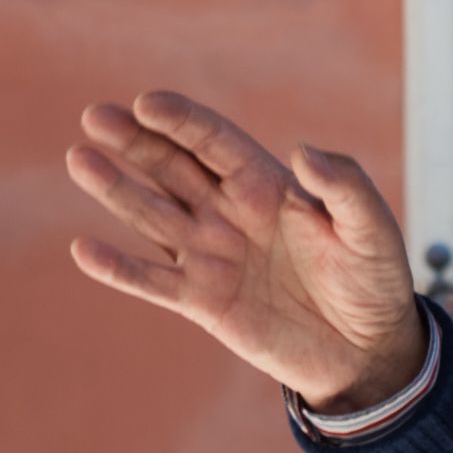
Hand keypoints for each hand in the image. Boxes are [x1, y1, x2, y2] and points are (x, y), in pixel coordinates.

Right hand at [66, 91, 428, 410]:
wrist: (368, 350)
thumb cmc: (374, 280)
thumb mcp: (372, 229)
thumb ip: (345, 187)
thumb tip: (301, 151)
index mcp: (269, 186)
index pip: (216, 143)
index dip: (183, 121)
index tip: (147, 102)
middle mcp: (231, 214)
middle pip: (173, 168)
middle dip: (135, 141)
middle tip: (95, 115)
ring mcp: (212, 256)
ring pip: (152, 215)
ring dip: (116, 189)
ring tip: (79, 158)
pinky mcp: (203, 301)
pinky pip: (154, 281)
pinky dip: (119, 269)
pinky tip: (84, 250)